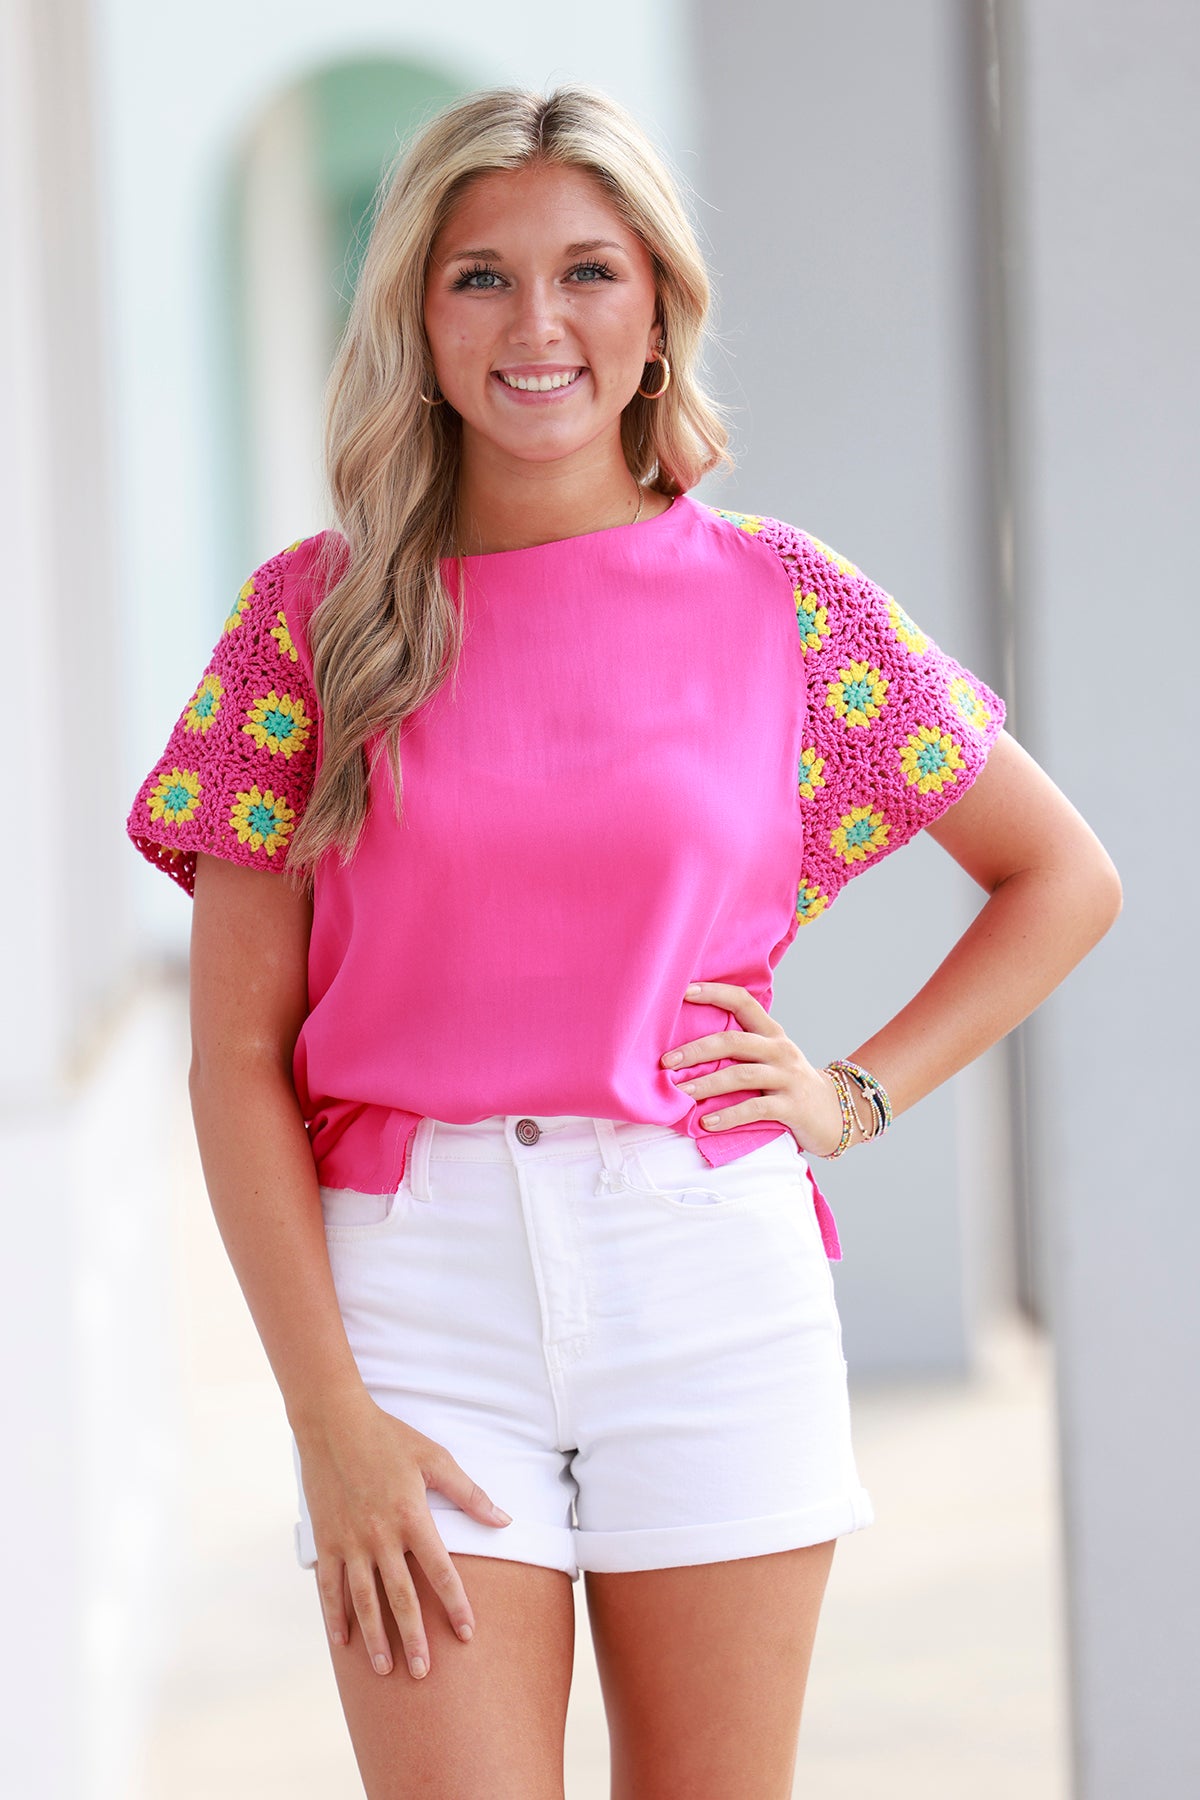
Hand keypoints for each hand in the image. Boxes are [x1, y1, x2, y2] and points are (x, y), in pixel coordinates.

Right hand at [293, 1388, 512, 1679]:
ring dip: (376, 1637)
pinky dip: (335, 1616)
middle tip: (424, 1672)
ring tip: (386, 1669)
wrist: (334, 1422)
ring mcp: (350, 1541)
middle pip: (402, 1597)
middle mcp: (381, 1536)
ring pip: (365, 1600)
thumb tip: (504, 1520)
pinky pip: (330, 1587)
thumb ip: (469, 1493)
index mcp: (412, 1516)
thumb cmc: (390, 1438)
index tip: (467, 1634)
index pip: (441, 1571)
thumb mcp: (435, 1458)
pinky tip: (344, 1641)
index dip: (456, 1605)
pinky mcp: (327, 1541)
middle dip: (414, 1637)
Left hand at [660, 979, 852, 1157]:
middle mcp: (780, 1050)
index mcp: (772, 1033)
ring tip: (680, 1093)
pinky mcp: (792, 1107)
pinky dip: (728, 1116)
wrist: (836, 1113)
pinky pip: (755, 1109)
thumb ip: (741, 1049)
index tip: (683, 991)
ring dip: (706, 1084)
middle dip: (696, 1050)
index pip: (743, 1001)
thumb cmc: (789, 1085)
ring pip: (741, 1075)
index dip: (714, 993)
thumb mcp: (771, 1058)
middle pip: (734, 1041)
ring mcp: (788, 1077)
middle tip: (667, 1062)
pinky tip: (706, 1123)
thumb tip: (687, 1047)